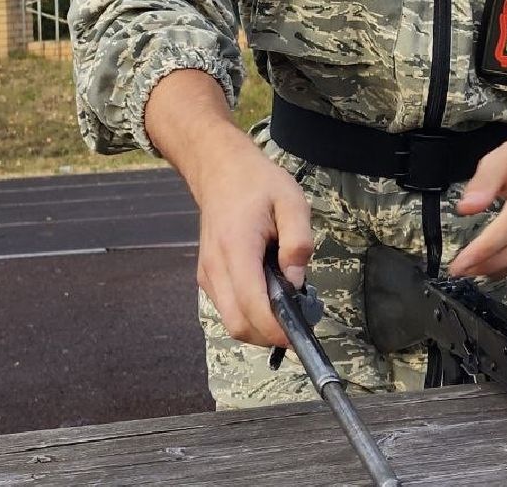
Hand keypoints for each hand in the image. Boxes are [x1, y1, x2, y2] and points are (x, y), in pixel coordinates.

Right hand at [191, 131, 313, 347]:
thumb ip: (298, 241)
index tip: (300, 337)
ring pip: (231, 321)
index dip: (275, 329)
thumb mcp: (292, 201)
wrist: (221, 170)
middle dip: (268, 336)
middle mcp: (215, 267)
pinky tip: (268, 294)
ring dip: (259, 326)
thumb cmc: (259, 184)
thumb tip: (296, 282)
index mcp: (236, 248)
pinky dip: (248, 314)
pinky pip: (227, 308)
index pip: (251, 305)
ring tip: (286, 306)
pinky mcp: (206, 277)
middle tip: (298, 323)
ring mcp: (207, 274)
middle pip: (237, 324)